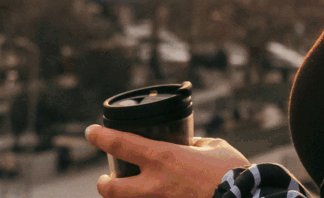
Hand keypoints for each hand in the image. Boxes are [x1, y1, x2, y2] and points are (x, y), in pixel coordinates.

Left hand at [86, 124, 249, 197]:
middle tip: (105, 178)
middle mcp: (157, 184)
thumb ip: (196, 144)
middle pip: (111, 188)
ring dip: (126, 196)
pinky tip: (164, 194)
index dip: (101, 137)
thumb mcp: (214, 147)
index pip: (122, 144)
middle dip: (103, 183)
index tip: (90, 132)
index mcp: (166, 158)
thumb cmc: (233, 171)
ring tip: (131, 189)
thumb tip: (189, 145)